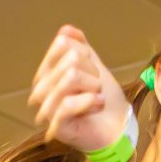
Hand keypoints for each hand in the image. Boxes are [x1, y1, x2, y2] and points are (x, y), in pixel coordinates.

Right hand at [29, 26, 129, 153]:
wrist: (117, 131)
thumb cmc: (104, 100)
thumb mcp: (94, 68)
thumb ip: (81, 47)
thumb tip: (67, 30)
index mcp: (48, 72)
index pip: (63, 44)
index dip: (85, 55)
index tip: (92, 73)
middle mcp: (43, 88)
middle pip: (70, 60)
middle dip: (93, 73)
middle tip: (96, 89)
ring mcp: (47, 107)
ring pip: (70, 77)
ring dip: (94, 87)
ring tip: (97, 98)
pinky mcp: (56, 125)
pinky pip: (69, 102)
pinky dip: (91, 102)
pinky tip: (97, 106)